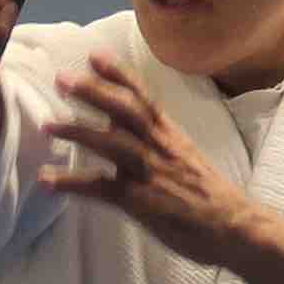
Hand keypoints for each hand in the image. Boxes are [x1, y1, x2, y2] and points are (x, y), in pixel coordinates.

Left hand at [39, 56, 251, 265]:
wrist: (235, 227)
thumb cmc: (212, 198)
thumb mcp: (189, 160)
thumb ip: (162, 145)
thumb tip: (136, 135)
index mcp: (171, 136)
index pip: (143, 97)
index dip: (118, 75)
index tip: (95, 56)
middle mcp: (160, 148)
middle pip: (123, 111)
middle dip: (93, 92)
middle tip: (62, 78)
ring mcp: (149, 173)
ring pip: (110, 143)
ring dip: (76, 130)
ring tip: (48, 124)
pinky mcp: (140, 202)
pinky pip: (100, 188)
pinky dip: (72, 182)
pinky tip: (48, 178)